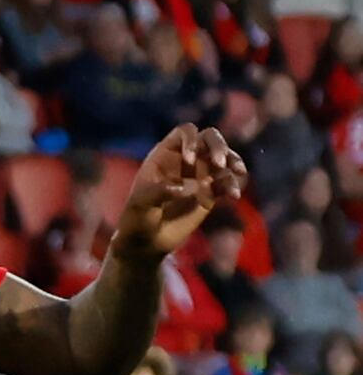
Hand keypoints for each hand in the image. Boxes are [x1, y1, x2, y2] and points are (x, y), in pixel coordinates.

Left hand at [112, 125, 246, 259]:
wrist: (146, 241)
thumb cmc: (137, 217)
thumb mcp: (141, 204)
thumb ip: (162, 192)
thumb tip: (195, 186)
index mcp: (164, 155)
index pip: (185, 132)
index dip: (191, 140)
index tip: (190, 161)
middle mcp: (185, 160)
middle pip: (210, 138)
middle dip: (219, 146)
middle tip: (219, 163)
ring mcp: (200, 175)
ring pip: (224, 157)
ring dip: (233, 160)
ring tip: (238, 172)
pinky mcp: (211, 193)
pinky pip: (228, 182)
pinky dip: (234, 185)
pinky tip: (233, 196)